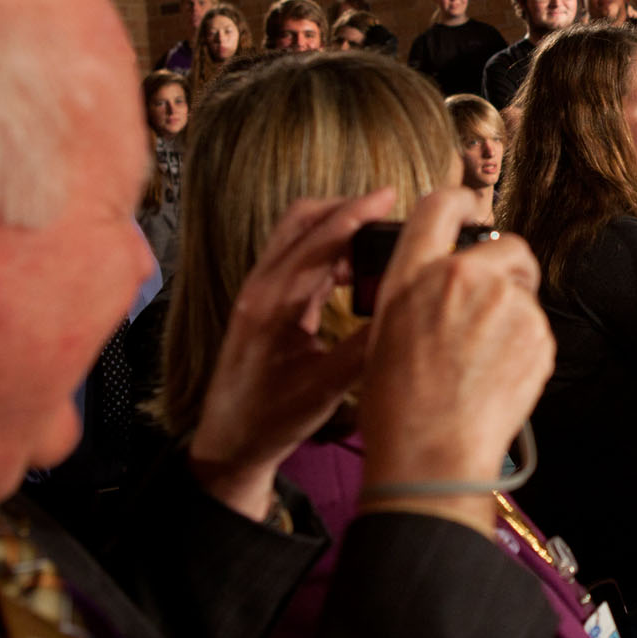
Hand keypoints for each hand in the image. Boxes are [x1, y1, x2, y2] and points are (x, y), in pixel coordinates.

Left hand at [187, 190, 397, 518]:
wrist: (229, 442)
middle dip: (346, 208)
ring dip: (336, 228)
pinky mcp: (262, 300)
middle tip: (387, 211)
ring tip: (377, 240)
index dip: (357, 213)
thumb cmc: (270, 419)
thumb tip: (407, 312)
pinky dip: (326, 251)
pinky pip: (296, 257)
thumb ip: (366, 348)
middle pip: (302, 220)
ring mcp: (258, 291)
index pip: (320, 240)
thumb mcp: (326, 387)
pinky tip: (353, 271)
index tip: (389, 195)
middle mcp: (261, 288)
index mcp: (274, 304)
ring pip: (298, 235)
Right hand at [356, 187, 553, 533]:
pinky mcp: (536, 333)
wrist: (431, 453)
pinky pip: (536, 327)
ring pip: (524, 291)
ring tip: (483, 358)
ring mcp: (504, 303)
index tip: (470, 209)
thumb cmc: (398, 405)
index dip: (461, 202)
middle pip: (506, 245)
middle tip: (491, 306)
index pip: (439, 206)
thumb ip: (418, 291)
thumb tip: (446, 278)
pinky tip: (496, 374)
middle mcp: (461, 277)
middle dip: (507, 269)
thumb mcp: (385, 331)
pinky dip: (524, 345)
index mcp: (412, 275)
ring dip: (512, 313)